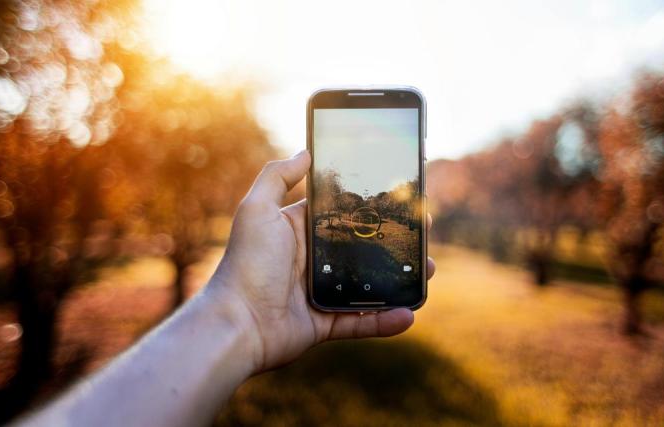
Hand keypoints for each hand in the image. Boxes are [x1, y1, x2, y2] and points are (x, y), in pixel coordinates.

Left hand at [210, 150, 434, 371]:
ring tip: (427, 269)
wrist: (236, 323)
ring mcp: (320, 293)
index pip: (342, 214)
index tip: (399, 197)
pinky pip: (362, 322)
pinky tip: (409, 314)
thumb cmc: (246, 263)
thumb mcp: (256, 209)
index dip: (370, 206)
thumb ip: (277, 176)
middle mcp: (312, 261)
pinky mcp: (325, 324)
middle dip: (394, 240)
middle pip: (362, 248)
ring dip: (401, 279)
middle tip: (422, 231)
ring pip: (370, 284)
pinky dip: (386, 320)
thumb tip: (305, 150)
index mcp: (299, 233)